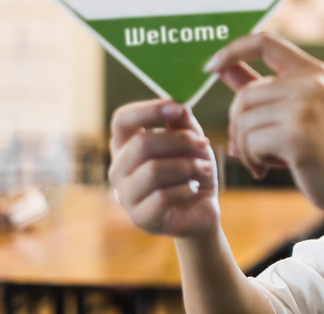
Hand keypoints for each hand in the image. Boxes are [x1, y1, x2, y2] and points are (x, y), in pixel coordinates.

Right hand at [109, 101, 218, 237]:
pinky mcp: (139, 218)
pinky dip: (186, 188)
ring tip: (205, 168)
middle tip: (204, 144)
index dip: (148, 110)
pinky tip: (194, 188)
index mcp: (126, 145)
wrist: (201, 209)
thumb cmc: (191, 171)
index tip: (177, 108)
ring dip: (187, 166)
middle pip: (141, 144)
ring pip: (152, 170)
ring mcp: (125, 195)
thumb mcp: (192, 143)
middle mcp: (119, 169)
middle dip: (180, 141)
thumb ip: (184, 123)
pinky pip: (162, 196)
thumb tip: (178, 105)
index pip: (122, 120)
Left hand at [206, 32, 323, 235]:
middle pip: (245, 94)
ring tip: (261, 160)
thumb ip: (259, 88)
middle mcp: (312, 83)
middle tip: (247, 149)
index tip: (211, 67)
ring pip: (244, 120)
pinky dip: (251, 160)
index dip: (233, 49)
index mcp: (313, 71)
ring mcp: (306, 108)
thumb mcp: (292, 112)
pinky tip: (265, 169)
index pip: (265, 42)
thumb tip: (221, 67)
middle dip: (237, 125)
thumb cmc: (317, 149)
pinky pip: (250, 142)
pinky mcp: (298, 135)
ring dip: (244, 147)